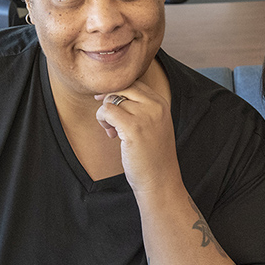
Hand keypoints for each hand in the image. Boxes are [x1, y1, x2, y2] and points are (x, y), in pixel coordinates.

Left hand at [95, 82, 181, 197]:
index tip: (112, 109)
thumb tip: (110, 94)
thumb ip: (140, 108)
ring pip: (112, 99)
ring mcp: (145, 115)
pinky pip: (107, 111)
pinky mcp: (133, 128)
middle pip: (122, 87)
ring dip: (105, 114)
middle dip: (109, 100)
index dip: (118, 93)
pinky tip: (111, 135)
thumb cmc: (152, 157)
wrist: (160, 181)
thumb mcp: (152, 126)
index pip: (134, 84)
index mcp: (161, 104)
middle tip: (109, 121)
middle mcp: (156, 106)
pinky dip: (102, 120)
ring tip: (112, 131)